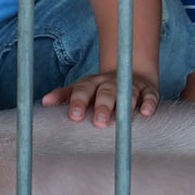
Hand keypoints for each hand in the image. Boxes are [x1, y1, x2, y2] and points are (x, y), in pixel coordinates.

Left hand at [42, 70, 160, 127]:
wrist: (131, 72)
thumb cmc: (100, 89)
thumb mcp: (81, 90)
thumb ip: (64, 96)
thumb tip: (44, 102)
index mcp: (92, 84)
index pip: (83, 91)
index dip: (78, 102)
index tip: (74, 117)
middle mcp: (110, 83)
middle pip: (106, 93)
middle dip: (103, 106)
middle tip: (99, 123)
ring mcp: (130, 85)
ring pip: (128, 93)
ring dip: (126, 105)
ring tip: (125, 118)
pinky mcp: (148, 90)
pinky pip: (150, 96)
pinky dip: (149, 103)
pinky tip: (146, 113)